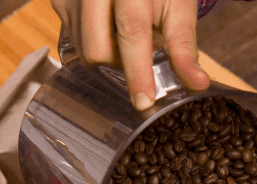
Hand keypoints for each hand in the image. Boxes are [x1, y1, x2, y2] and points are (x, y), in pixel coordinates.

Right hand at [51, 0, 209, 109]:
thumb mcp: (178, 9)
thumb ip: (184, 47)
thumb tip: (197, 84)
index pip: (132, 34)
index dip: (138, 72)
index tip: (144, 101)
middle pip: (97, 50)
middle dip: (119, 65)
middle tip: (139, 52)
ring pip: (83, 50)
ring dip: (107, 54)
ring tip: (123, 34)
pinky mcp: (58, 1)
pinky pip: (73, 40)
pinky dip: (94, 42)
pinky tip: (107, 27)